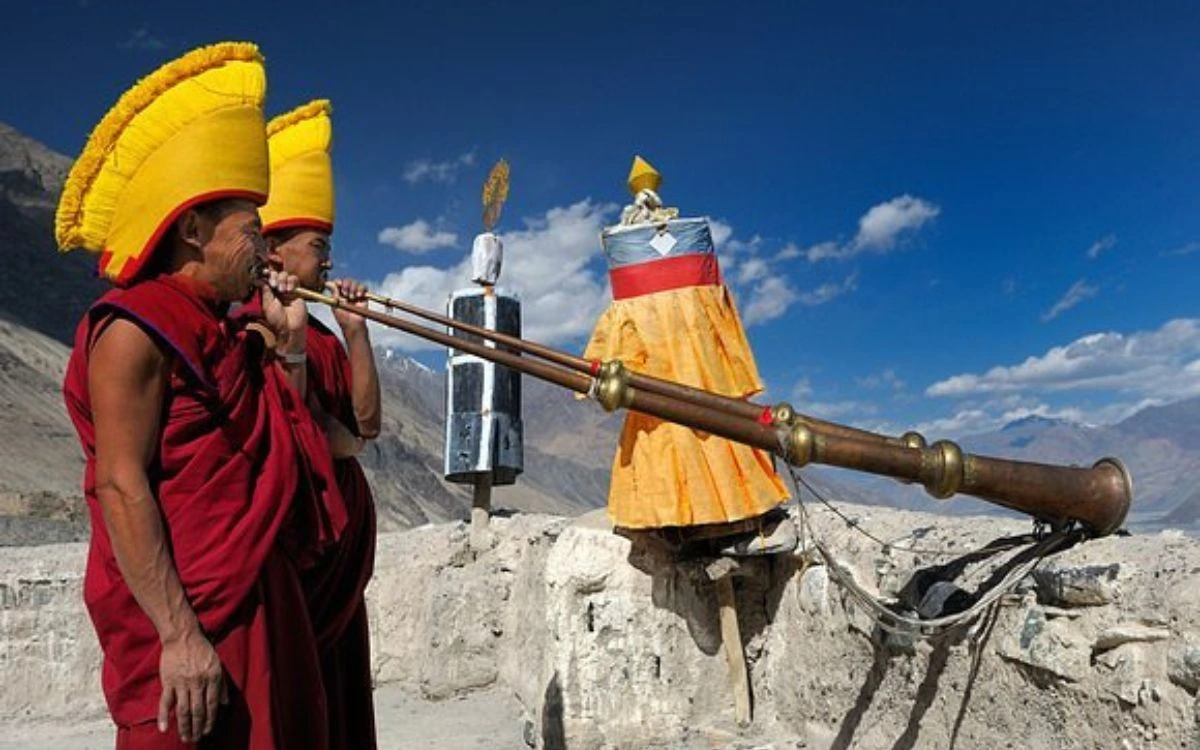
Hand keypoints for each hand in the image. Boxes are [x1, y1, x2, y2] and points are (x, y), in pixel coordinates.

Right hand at [157, 627, 226, 741]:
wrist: (182, 636)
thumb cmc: (202, 650)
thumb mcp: (217, 664)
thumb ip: (221, 684)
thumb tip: (226, 703)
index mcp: (212, 677)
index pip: (212, 704)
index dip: (211, 720)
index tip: (208, 730)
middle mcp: (198, 682)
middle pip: (198, 710)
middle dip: (198, 727)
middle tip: (196, 739)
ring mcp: (182, 683)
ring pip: (183, 710)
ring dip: (185, 726)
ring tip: (185, 738)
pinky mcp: (168, 681)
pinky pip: (166, 702)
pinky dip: (164, 716)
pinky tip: (164, 729)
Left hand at [261, 269, 306, 348]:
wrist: (290, 327)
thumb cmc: (276, 319)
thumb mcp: (267, 304)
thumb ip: (265, 291)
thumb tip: (261, 279)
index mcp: (268, 292)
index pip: (267, 278)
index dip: (266, 274)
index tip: (264, 272)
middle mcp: (277, 289)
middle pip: (275, 274)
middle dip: (274, 276)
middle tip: (274, 285)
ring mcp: (288, 290)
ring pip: (285, 275)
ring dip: (282, 279)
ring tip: (282, 290)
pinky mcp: (297, 291)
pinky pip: (295, 280)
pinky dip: (291, 282)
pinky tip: (290, 290)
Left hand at [329, 278, 368, 331]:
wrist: (353, 325)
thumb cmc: (343, 318)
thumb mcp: (335, 304)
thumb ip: (333, 293)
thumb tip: (328, 283)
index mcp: (339, 294)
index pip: (339, 282)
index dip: (339, 281)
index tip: (339, 284)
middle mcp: (347, 292)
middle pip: (347, 280)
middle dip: (346, 284)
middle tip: (345, 293)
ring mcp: (356, 293)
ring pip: (355, 282)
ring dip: (353, 287)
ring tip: (352, 297)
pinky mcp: (364, 296)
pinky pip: (364, 287)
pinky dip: (361, 289)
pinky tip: (358, 295)